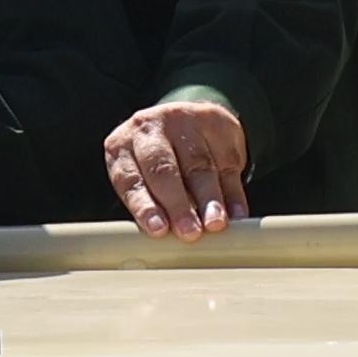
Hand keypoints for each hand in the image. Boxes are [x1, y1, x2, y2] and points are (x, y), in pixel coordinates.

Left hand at [105, 98, 253, 237]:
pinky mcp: (217, 124)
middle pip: (164, 169)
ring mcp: (185, 121)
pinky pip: (227, 162)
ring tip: (215, 224)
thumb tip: (166, 238)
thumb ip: (150, 202)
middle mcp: (150, 128)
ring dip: (209, 200)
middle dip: (178, 204)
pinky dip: (233, 192)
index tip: (159, 230)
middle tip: (190, 232)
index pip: (129, 179)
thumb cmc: (156, 160)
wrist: (186, 119)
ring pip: (200, 165)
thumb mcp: (141, 174)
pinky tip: (236, 213)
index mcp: (122, 145)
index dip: (144, 206)